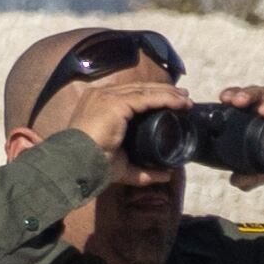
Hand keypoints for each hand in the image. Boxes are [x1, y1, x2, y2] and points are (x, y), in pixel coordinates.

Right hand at [39, 69, 190, 177]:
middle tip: (184, 99)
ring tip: (186, 100)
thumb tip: (166, 175)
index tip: (172, 102)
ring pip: (145, 91)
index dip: (152, 96)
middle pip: (139, 89)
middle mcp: (100, 95)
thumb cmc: (94, 165)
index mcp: (97, 103)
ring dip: (169, 94)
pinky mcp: (115, 103)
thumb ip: (142, 170)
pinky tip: (179, 103)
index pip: (130, 94)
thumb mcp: (122, 165)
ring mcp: (107, 97)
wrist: (76, 164)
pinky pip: (146, 97)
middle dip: (163, 92)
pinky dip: (165, 99)